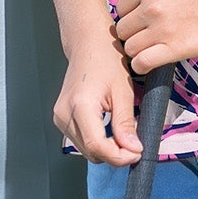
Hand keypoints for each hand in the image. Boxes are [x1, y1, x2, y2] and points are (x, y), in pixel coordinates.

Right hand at [53, 31, 144, 165]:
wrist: (86, 41)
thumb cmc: (105, 58)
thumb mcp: (123, 91)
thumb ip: (125, 123)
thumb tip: (133, 150)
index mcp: (80, 106)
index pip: (98, 147)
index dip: (120, 157)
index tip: (137, 152)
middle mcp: (64, 113)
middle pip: (91, 152)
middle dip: (115, 154)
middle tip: (134, 142)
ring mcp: (59, 116)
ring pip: (86, 150)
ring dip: (107, 149)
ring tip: (122, 133)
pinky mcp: (60, 117)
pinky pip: (81, 141)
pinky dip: (97, 141)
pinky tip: (109, 129)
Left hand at [111, 0, 197, 76]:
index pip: (121, 7)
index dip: (130, 14)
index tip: (141, 20)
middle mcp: (150, 7)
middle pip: (123, 29)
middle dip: (132, 33)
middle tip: (146, 35)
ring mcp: (162, 29)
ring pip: (130, 47)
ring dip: (137, 50)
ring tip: (150, 48)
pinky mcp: (176, 49)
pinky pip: (143, 62)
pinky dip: (142, 65)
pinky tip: (149, 62)